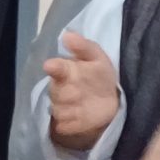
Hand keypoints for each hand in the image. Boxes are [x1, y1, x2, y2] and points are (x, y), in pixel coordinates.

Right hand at [43, 31, 121, 152]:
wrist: (109, 102)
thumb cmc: (99, 76)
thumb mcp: (98, 59)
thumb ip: (84, 47)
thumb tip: (67, 34)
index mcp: (65, 70)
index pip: (56, 68)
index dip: (54, 67)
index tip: (50, 66)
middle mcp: (58, 89)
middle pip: (56, 92)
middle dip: (69, 93)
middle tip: (82, 91)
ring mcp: (60, 107)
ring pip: (59, 109)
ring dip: (72, 108)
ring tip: (86, 105)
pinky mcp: (65, 124)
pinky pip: (64, 125)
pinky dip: (74, 123)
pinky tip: (83, 118)